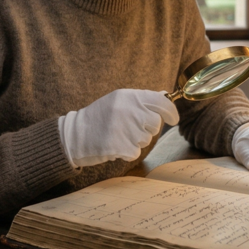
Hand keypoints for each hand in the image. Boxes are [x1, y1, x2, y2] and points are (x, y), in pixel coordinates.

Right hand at [58, 90, 179, 167]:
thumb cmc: (98, 118)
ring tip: (118, 135)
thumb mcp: (117, 101)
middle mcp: (128, 110)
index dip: (171, 111)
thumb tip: (164, 97)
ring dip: (135, 141)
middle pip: (155, 124)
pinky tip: (115, 145)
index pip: (160, 101)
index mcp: (127, 96)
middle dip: (147, 129)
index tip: (173, 119)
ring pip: (146, 139)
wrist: (75, 135)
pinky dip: (127, 152)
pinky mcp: (121, 146)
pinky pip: (136, 152)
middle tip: (130, 128)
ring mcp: (125, 128)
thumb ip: (139, 100)